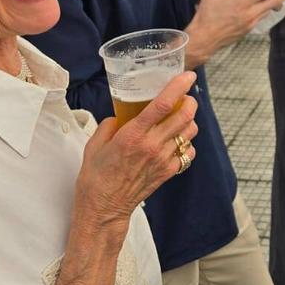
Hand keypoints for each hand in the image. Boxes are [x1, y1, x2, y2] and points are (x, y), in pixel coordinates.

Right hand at [72, 72, 198, 226]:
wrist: (103, 209)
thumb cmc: (96, 177)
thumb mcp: (94, 144)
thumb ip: (108, 125)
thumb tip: (119, 116)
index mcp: (133, 135)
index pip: (163, 104)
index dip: (179, 86)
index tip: (188, 75)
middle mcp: (152, 145)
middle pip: (185, 116)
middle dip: (190, 101)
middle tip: (185, 97)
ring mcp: (163, 160)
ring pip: (190, 132)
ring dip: (189, 121)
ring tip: (180, 118)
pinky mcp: (168, 172)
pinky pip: (188, 152)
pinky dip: (187, 143)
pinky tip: (176, 141)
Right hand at [186, 0, 284, 65]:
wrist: (203, 39)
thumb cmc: (206, 15)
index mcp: (243, 2)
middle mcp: (251, 13)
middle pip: (276, 0)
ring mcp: (252, 22)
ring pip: (271, 9)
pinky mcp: (250, 29)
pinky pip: (264, 15)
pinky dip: (270, 7)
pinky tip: (273, 2)